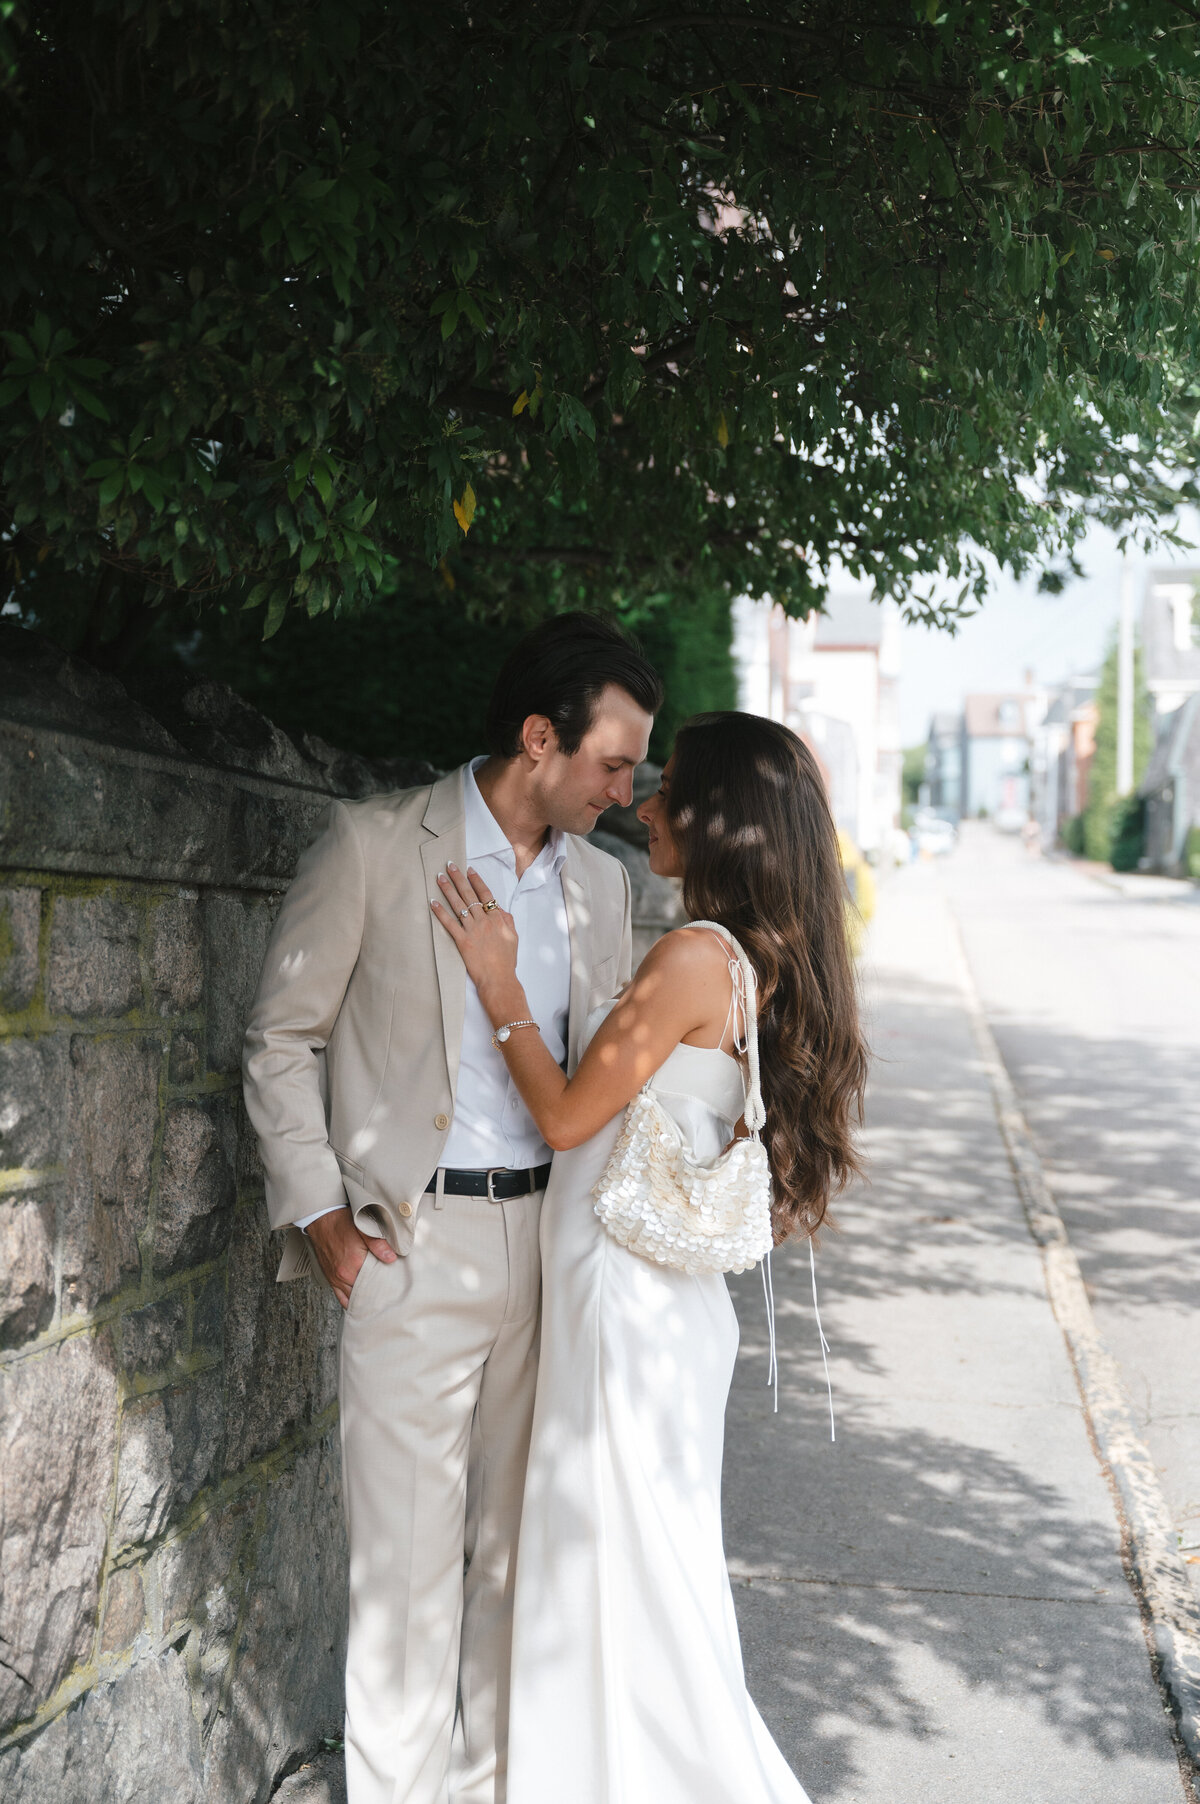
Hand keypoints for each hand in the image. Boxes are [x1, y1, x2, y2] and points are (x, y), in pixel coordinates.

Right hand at [306, 1206, 396, 1309]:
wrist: (321, 1219)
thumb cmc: (342, 1222)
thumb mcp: (363, 1228)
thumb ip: (378, 1244)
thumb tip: (392, 1258)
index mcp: (354, 1263)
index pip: (375, 1284)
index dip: (386, 1287)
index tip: (395, 1288)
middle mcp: (343, 1275)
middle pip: (364, 1294)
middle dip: (377, 1296)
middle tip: (389, 1297)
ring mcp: (336, 1279)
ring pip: (353, 1299)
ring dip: (364, 1300)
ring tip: (377, 1301)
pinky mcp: (330, 1279)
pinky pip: (341, 1298)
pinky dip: (351, 1302)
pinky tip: (360, 1303)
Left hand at [430, 863, 520, 1004]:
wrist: (498, 979)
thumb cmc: (507, 960)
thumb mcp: (513, 937)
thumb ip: (506, 920)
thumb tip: (499, 908)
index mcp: (498, 919)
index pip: (486, 894)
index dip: (476, 880)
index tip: (469, 869)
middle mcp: (484, 921)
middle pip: (470, 895)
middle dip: (459, 878)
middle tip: (450, 865)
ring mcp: (473, 930)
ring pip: (458, 905)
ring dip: (448, 889)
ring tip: (439, 877)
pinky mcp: (462, 941)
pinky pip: (449, 923)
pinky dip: (440, 912)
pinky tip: (432, 902)